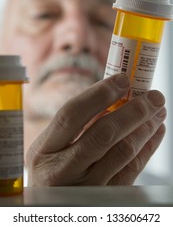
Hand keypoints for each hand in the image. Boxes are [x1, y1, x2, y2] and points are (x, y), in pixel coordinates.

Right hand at [26, 74, 165, 185]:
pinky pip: (132, 170)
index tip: (122, 80)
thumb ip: (76, 126)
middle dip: (133, 111)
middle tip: (153, 96)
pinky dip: (148, 148)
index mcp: (43, 150)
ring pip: (123, 152)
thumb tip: (115, 98)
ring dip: (145, 128)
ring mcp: (85, 188)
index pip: (71, 114)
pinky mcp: (105, 199)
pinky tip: (155, 133)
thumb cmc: (53, 169)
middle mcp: (61, 171)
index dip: (99, 94)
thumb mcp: (52, 147)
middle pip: (103, 134)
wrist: (51, 207)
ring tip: (157, 112)